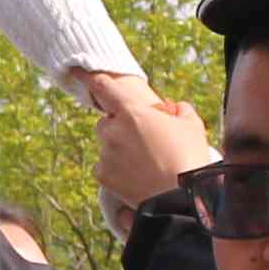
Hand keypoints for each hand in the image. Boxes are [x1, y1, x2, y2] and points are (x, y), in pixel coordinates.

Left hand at [96, 84, 214, 222]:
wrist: (180, 199)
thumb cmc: (188, 158)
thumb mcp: (192, 124)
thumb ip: (178, 109)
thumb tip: (172, 108)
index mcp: (132, 112)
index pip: (103, 87)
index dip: (89, 77)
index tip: (76, 70)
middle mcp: (112, 131)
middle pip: (106, 122)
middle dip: (119, 126)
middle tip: (143, 139)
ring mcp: (105, 154)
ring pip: (106, 144)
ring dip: (118, 147)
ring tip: (144, 162)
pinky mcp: (103, 175)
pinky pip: (104, 165)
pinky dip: (115, 168)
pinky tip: (136, 175)